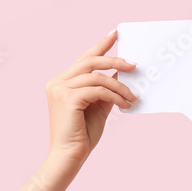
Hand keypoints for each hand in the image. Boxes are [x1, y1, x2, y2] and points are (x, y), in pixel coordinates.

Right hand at [43, 29, 137, 176]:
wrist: (70, 156)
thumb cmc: (82, 135)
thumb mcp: (98, 107)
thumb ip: (106, 89)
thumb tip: (121, 73)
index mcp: (62, 82)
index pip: (84, 59)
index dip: (100, 46)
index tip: (115, 34)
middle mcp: (57, 82)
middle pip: (90, 62)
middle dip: (114, 60)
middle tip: (134, 65)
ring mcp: (60, 89)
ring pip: (96, 77)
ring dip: (119, 86)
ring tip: (132, 96)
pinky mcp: (67, 99)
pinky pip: (97, 90)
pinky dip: (114, 96)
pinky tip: (125, 104)